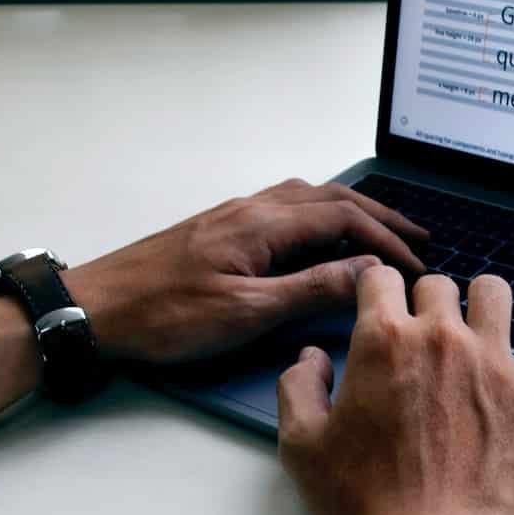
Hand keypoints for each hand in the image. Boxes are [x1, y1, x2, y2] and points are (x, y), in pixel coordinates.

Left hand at [63, 178, 426, 364]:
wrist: (94, 308)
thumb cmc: (164, 316)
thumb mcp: (247, 312)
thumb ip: (310, 289)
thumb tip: (366, 272)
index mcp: (263, 224)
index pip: (344, 218)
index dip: (387, 239)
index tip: (418, 263)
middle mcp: (252, 209)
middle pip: (332, 199)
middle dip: (379, 217)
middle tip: (418, 238)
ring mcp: (233, 216)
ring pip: (307, 198)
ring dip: (350, 212)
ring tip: (379, 233)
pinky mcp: (218, 229)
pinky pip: (285, 207)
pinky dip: (319, 216)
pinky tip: (319, 237)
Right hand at [276, 268, 513, 514]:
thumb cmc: (366, 508)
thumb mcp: (302, 449)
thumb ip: (299, 390)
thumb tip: (311, 359)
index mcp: (383, 342)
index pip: (381, 279)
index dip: (378, 291)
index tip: (384, 306)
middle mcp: (441, 339)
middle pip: (437, 286)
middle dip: (426, 304)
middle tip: (427, 337)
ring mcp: (494, 362)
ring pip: (494, 293)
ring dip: (482, 305)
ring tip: (480, 331)